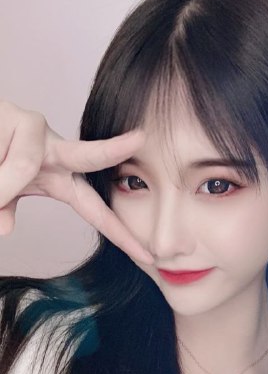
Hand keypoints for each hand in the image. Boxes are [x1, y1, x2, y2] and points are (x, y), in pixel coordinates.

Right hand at [0, 99, 153, 264]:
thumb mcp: (0, 195)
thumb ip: (5, 208)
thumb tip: (6, 228)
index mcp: (60, 181)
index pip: (96, 212)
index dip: (120, 235)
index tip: (147, 255)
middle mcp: (56, 155)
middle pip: (90, 156)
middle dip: (113, 149)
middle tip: (140, 138)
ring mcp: (39, 133)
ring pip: (25, 166)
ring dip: (1, 182)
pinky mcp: (18, 118)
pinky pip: (4, 155)